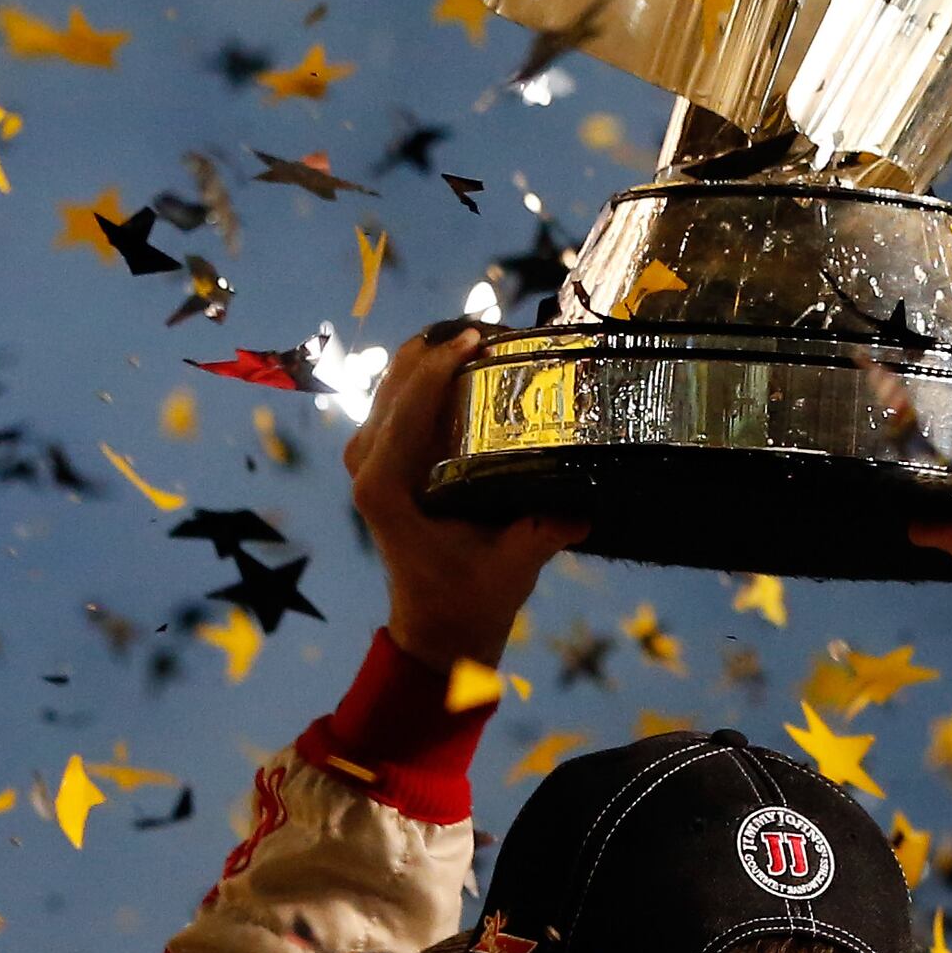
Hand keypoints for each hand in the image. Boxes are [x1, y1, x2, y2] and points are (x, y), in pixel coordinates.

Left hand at [346, 325, 584, 673]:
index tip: (479, 338)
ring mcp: (369, 460)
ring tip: (486, 338)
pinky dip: (428, 375)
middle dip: (438, 348)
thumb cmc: (472, 595)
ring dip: (432, 356)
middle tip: (495, 329)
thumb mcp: (514, 564)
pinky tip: (469, 365)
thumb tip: (583, 502)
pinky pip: (399, 400)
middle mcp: (367, 466)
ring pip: (391, 385)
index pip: (406, 410)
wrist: (438, 623)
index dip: (439, 367)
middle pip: (393, 384)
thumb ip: (543, 530)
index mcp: (386, 488)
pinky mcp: (381, 459)